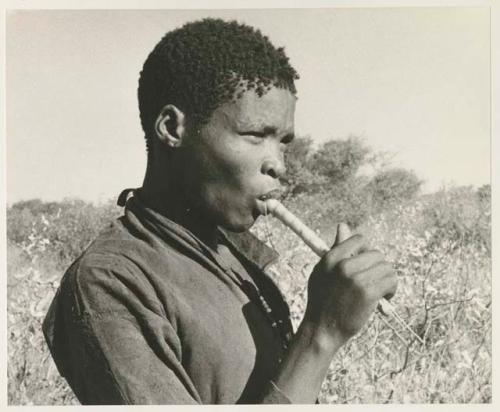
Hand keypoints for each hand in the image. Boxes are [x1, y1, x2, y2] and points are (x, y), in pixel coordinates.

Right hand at [304, 223, 396, 343]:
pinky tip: (385, 298)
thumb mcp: (322, 272)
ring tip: (381, 292)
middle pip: (376, 254)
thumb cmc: (322, 301)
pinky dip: (392, 290)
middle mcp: (343, 265)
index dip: (366, 253)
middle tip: (375, 282)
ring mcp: (356, 279)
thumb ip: (335, 249)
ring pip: (387, 267)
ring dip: (388, 280)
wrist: (322, 330)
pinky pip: (391, 281)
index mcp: (331, 258)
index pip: (359, 240)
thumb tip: (343, 225)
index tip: (366, 266)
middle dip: (379, 268)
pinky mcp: (368, 293)